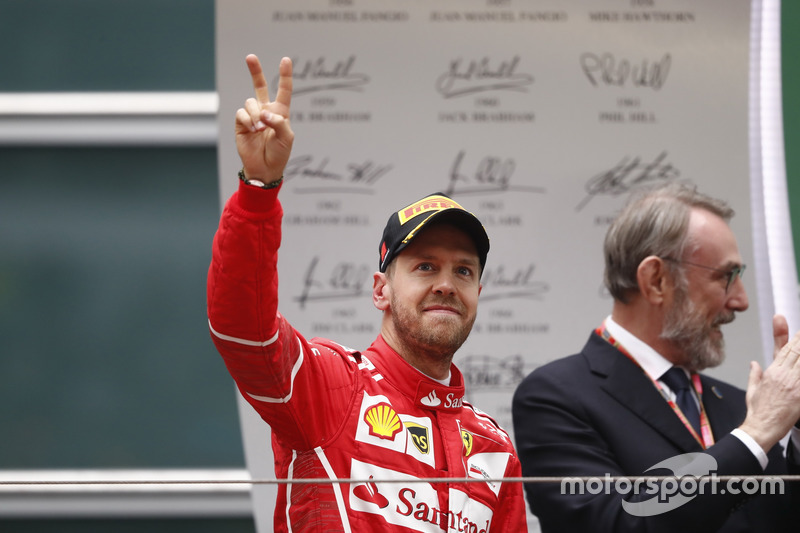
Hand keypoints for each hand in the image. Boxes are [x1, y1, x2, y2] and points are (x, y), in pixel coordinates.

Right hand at [234, 54, 293, 183]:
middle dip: (255, 71)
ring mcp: (252, 116)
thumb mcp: (286, 137)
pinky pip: (242, 112)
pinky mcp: (241, 123)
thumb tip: (263, 112)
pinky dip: (248, 120)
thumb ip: (278, 122)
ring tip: (260, 129)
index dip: (285, 75)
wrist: (264, 168)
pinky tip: (252, 130)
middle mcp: (265, 111)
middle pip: (259, 86)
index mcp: (280, 112)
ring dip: (256, 114)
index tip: (285, 60)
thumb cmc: (279, 153)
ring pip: (250, 102)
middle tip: (250, 57)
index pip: (283, 90)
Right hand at [739, 315, 799, 450]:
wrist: (762, 427)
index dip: (794, 340)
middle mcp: (784, 376)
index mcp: (772, 373)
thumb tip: (754, 363)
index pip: (785, 351)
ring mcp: (795, 385)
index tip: (799, 334)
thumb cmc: (757, 411)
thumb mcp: (752, 389)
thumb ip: (754, 374)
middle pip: (797, 353)